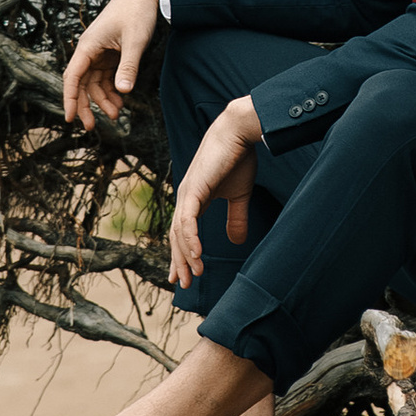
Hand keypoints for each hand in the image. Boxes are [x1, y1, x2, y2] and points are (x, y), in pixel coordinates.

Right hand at [62, 0, 160, 130]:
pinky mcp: (111, 53)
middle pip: (81, 84)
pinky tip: (121, 100)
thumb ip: (128, 66)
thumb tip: (123, 92)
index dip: (69, 98)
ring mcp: (100, 52)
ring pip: (94, 83)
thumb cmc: (137, 12)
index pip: (72, 77)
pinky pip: (106, 77)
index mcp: (88, 46)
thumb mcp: (135, 41)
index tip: (69, 118)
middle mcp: (90, 50)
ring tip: (117, 115)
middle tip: (91, 127)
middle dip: (85, 105)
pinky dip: (112, 89)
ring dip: (103, 99)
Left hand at [170, 94, 260, 285]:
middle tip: (183, 284)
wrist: (239, 131)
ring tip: (192, 275)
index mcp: (194, 199)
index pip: (182, 232)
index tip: (182, 276)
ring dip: (185, 255)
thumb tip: (236, 242)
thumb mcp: (239, 195)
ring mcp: (187, 193)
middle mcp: (185, 197)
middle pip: (176, 236)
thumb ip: (236, 218)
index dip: (181, 255)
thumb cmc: (239, 158)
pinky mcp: (194, 189)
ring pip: (179, 232)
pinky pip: (188, 220)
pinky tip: (196, 255)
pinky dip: (190, 239)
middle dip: (179, 261)